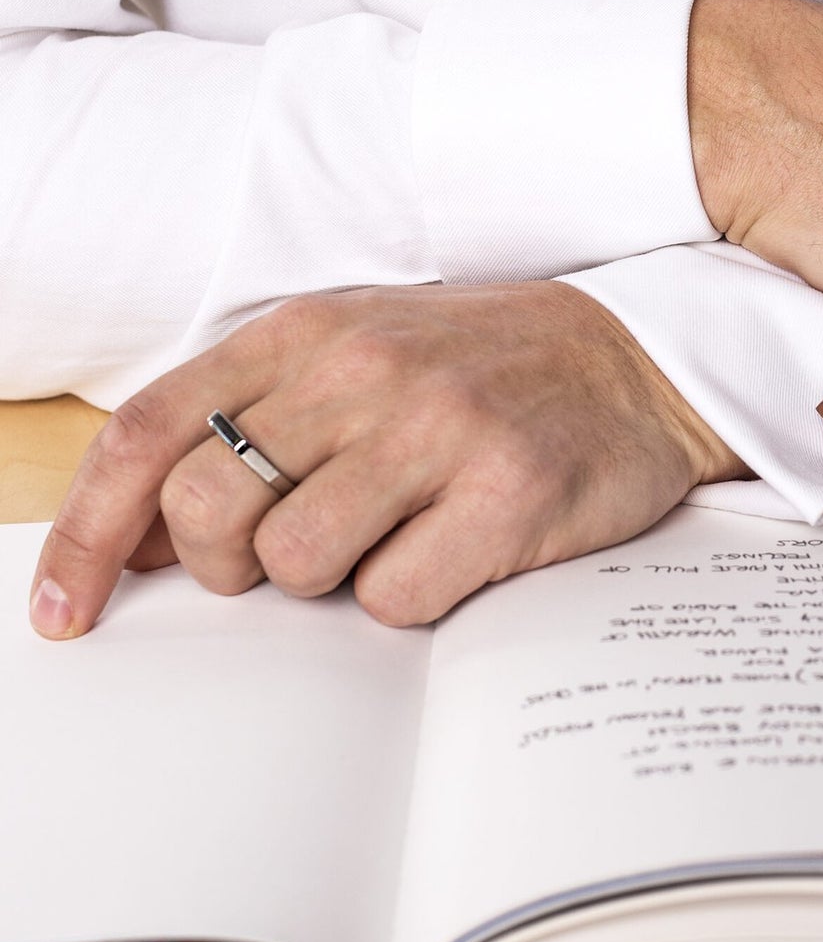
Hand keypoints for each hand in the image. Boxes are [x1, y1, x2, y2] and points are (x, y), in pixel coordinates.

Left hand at [28, 282, 747, 639]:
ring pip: (295, 562)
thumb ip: (246, 421)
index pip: (150, 431)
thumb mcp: (352, 356)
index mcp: (306, 330)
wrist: (636, 358)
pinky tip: (450, 552)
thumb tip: (140, 538)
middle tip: (279, 560)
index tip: (66, 611)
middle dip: (224, 565)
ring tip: (386, 539)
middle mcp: (363, 368)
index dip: (88, 533)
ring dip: (326, 580)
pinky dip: (408, 599)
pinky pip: (395, 599)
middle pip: (207, 509)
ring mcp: (437, 428)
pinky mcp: (507, 495)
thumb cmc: (479, 367)